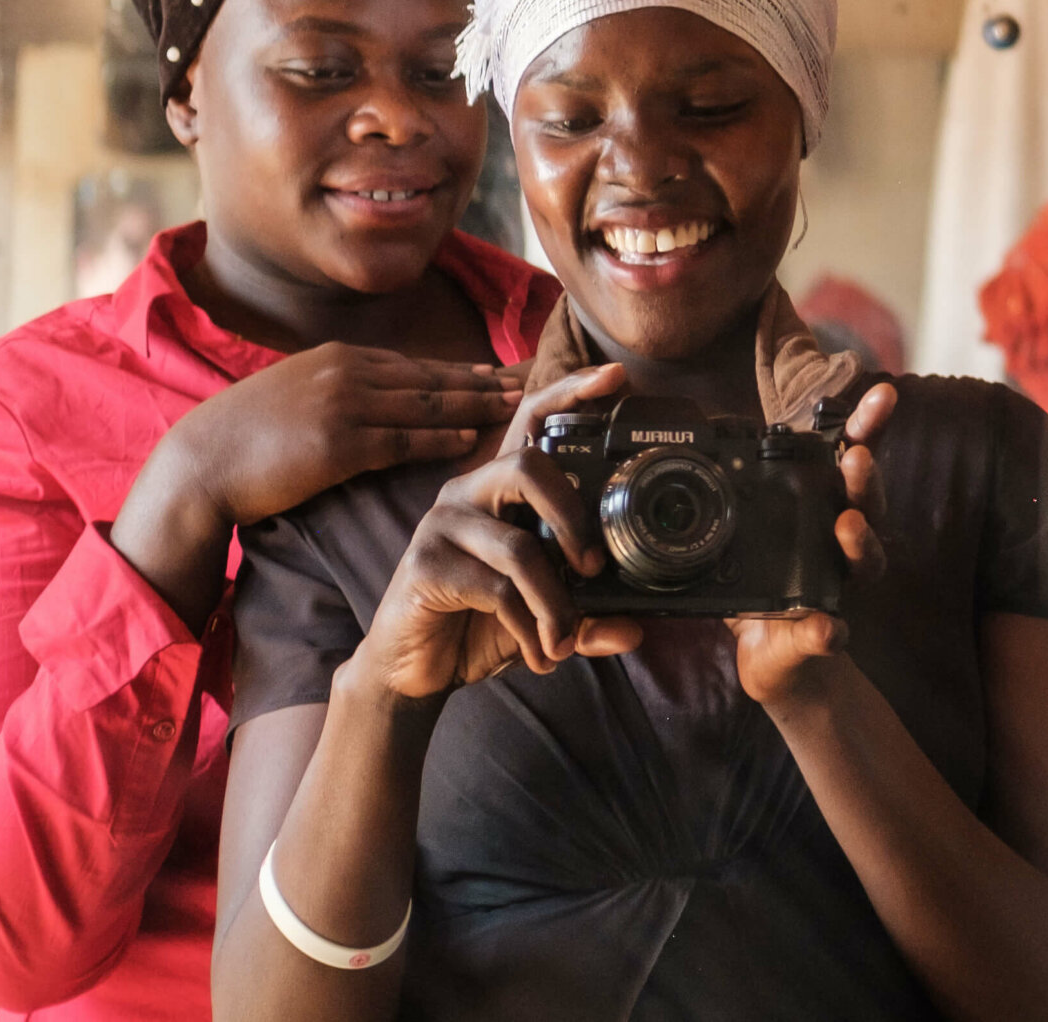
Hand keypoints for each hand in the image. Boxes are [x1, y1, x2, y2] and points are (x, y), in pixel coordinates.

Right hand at [114, 344, 524, 630]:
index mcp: (340, 359)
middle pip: (434, 376)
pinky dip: (439, 435)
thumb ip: (343, 392)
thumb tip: (385, 403)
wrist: (202, 461)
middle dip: (488, 381)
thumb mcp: (300, 397)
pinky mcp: (336, 442)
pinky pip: (400, 437)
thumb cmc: (248, 438)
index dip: (466, 371)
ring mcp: (342, 404)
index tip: (504, 374)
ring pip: (427, 402)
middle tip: (534, 383)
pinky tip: (470, 436)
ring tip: (520, 408)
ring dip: (477, 404)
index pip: (419, 365)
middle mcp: (347, 372)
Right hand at [353, 364, 642, 699]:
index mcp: (500, 488)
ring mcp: (443, 525)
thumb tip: (634, 627)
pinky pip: (496, 590)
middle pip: (528, 465)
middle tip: (592, 567)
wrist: (413, 669)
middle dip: (573, 516)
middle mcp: (469, 491)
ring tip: (564, 641)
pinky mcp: (424, 565)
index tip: (616, 378)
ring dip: (556, 603)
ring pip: (519, 546)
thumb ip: (585, 614)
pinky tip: (538, 654)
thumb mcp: (542, 615)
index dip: (572, 395)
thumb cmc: (479, 624)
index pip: (533, 422)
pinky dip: (530, 629)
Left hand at [728, 383, 896, 708]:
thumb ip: (741, 492)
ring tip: (848, 525)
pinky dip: (829, 631)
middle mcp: (846, 543)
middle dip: (865, 479)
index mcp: (827, 510)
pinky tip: (828, 628)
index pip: (853, 458)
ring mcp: (842, 588)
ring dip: (860, 540)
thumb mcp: (748, 533)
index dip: (867, 425)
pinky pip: (831, 633)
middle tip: (855, 459)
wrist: (777, 662)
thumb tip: (717, 433)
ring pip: (865, 559)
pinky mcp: (825, 635)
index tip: (882, 395)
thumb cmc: (765, 587)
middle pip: (869, 502)